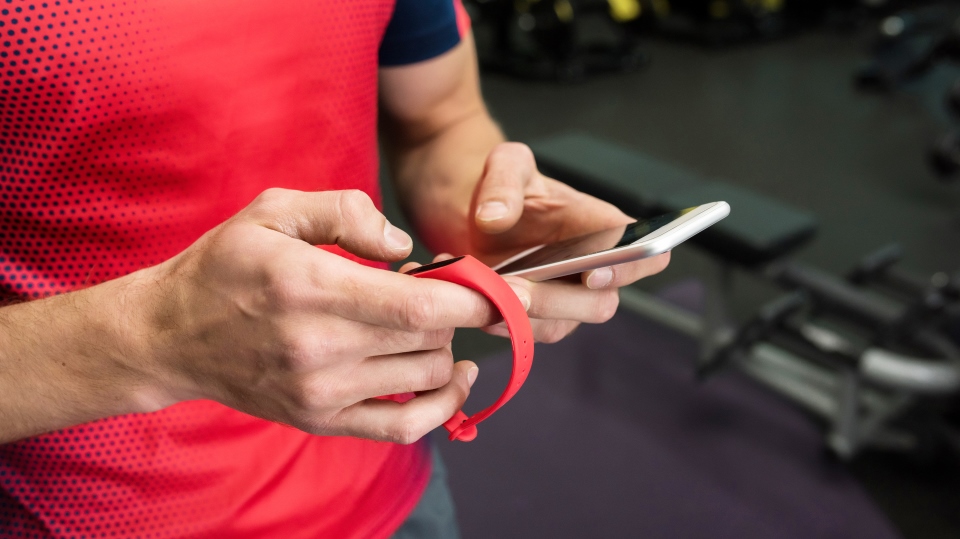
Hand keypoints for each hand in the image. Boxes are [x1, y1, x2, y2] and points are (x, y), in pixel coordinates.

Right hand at [131, 189, 498, 443]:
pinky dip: (442, 407)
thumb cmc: (224, 267)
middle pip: (431, 337)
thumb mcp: (274, 210)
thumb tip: (404, 247)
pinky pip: (402, 428)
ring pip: (426, 376)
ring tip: (429, 322)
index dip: (474, 297)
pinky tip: (455, 378)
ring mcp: (322, 392)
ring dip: (445, 345)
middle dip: (456, 310)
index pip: (419, 305)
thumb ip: (346, 212)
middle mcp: (321, 348)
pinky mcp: (322, 419)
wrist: (169, 337)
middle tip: (441, 287)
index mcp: (311, 287)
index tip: (495, 284)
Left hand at [467, 143, 669, 342]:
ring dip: (524, 316)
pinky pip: (527, 333)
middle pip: (601, 304)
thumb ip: (503, 182)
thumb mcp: (505, 165)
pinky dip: (501, 321)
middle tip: (518, 289)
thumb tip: (494, 217)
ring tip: (487, 294)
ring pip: (560, 325)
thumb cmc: (507, 188)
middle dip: (559, 301)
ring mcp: (567, 300)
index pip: (648, 255)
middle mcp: (594, 271)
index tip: (592, 273)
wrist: (474, 215)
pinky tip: (476, 303)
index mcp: (605, 229)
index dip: (631, 269)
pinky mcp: (537, 319)